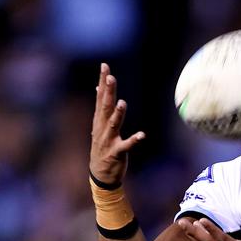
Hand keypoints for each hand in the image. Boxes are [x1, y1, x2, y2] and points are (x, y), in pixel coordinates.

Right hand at [89, 63, 144, 184]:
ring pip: (113, 124)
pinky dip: (133, 140)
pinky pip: (126, 145)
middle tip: (110, 77)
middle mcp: (102, 128)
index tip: (105, 66)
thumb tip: (98, 88)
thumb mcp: (99, 125)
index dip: (103, 81)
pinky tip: (141, 135)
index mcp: (100, 120)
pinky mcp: (116, 152)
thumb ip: (101, 107)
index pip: (101, 97)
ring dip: (118, 114)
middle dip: (108, 92)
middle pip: (105, 107)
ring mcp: (108, 140)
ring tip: (123, 102)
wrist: (100, 174)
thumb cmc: (102, 147)